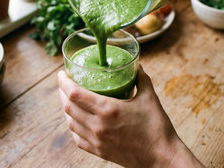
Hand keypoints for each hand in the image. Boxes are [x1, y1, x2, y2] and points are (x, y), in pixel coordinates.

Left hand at [58, 64, 203, 167]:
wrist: (161, 158)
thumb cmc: (157, 127)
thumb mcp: (149, 97)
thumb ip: (141, 79)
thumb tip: (137, 65)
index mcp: (108, 110)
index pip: (75, 94)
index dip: (64, 82)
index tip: (62, 74)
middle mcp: (98, 126)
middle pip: (68, 107)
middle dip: (62, 92)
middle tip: (64, 83)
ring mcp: (97, 141)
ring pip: (71, 123)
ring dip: (66, 109)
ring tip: (69, 99)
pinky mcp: (99, 152)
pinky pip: (78, 138)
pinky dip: (74, 126)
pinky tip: (77, 120)